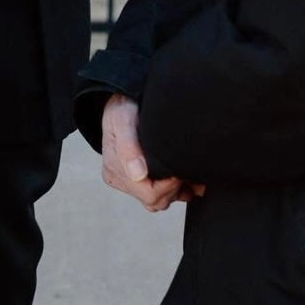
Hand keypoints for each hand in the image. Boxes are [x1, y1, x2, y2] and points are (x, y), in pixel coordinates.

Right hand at [101, 94, 200, 211]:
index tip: (180, 170)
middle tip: (188, 172)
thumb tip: (138, 175)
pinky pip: (156, 196)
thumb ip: (128, 146)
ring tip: (188, 175)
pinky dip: (173, 190)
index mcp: (115, 169)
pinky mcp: (134, 180)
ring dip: (176, 191)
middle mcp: (119, 179)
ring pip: (158, 201)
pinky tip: (182, 177)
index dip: (170, 186)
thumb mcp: (123, 119)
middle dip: (175, 190)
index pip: (149, 195)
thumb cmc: (121, 109)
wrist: (119, 102)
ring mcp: (126, 181)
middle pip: (155, 201)